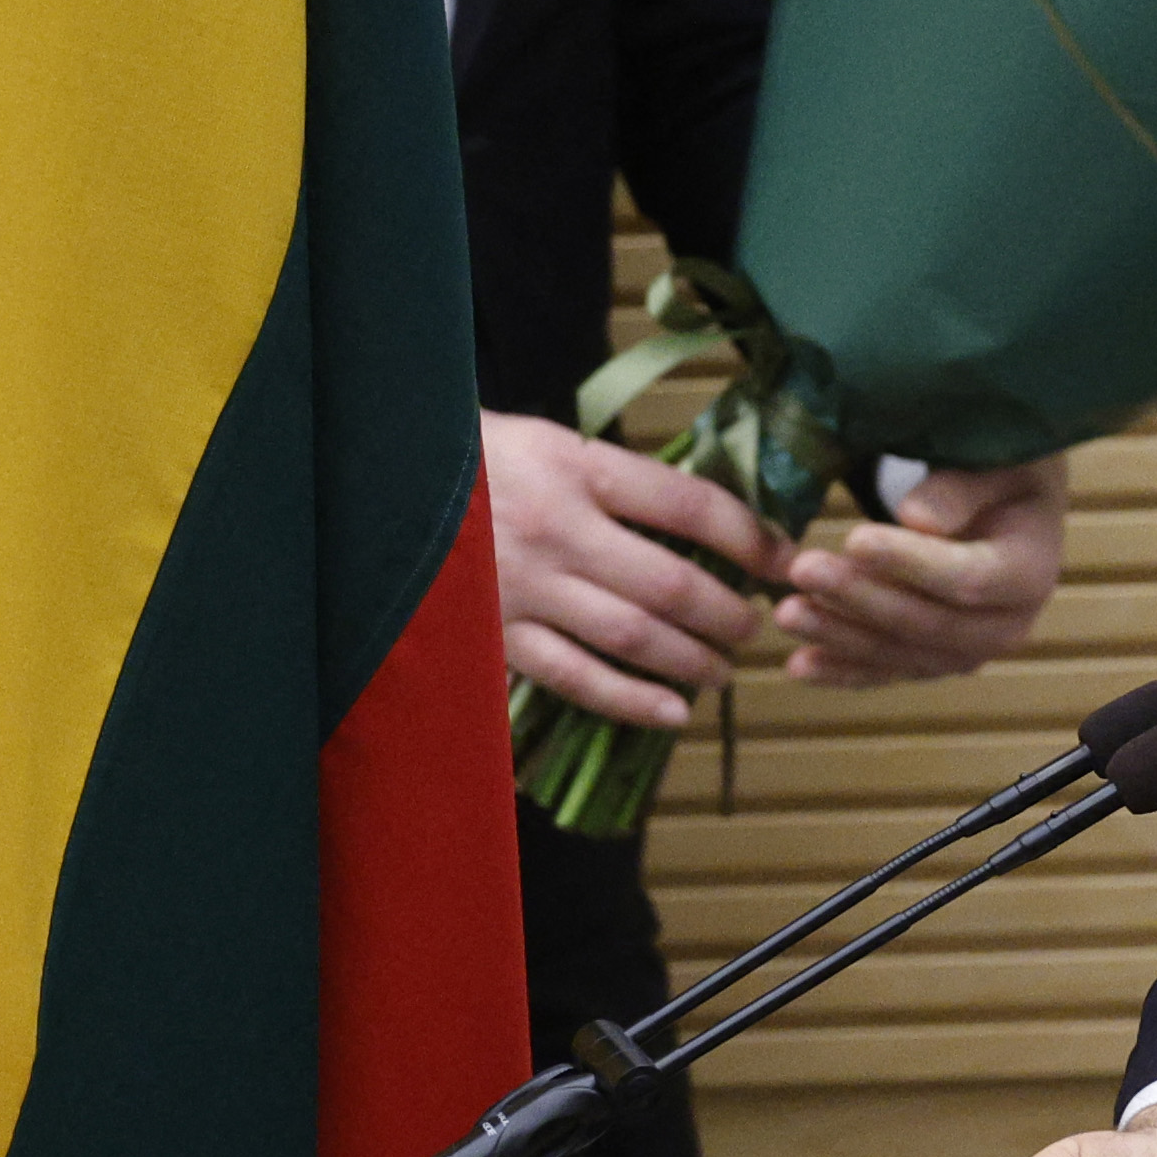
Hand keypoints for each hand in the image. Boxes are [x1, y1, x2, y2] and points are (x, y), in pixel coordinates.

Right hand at [483, 408, 795, 732]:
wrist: (376, 483)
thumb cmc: (471, 459)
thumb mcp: (545, 443)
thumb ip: (614, 480)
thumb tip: (701, 518)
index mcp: (575, 466)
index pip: (687, 505)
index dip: (748, 535)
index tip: (780, 556)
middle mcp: (557, 529)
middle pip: (671, 583)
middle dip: (727, 613)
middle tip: (752, 626)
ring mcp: (526, 588)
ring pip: (634, 636)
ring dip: (692, 659)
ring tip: (722, 669)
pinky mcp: (496, 635)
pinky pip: (577, 677)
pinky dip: (632, 700)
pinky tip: (672, 713)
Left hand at [774, 458, 1067, 688]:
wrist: (1011, 506)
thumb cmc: (1002, 470)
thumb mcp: (996, 462)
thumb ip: (960, 488)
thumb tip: (917, 518)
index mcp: (1030, 572)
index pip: (968, 578)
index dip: (911, 563)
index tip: (855, 538)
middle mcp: (1007, 626)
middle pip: (927, 623)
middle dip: (860, 599)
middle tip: (803, 569)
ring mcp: (969, 651)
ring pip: (900, 653)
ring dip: (840, 636)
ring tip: (786, 612)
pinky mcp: (934, 662)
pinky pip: (886, 672)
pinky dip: (841, 670)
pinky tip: (798, 665)